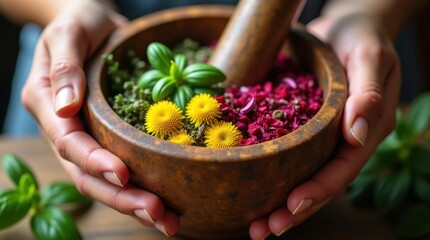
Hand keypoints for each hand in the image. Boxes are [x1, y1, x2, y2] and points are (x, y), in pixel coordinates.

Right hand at [21, 0, 178, 235]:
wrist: (94, 24)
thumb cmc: (79, 22)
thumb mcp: (68, 32)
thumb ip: (65, 66)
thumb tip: (66, 106)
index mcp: (47, 105)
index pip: (69, 143)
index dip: (95, 161)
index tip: (124, 173)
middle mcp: (66, 129)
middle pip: (87, 174)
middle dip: (122, 197)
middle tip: (158, 214)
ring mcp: (88, 136)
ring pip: (105, 180)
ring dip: (135, 203)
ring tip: (168, 221)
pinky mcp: (109, 137)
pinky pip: (123, 166)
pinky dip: (143, 189)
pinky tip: (166, 204)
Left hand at [249, 13, 399, 238]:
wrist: (349, 29)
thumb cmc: (363, 39)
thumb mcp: (371, 57)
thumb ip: (368, 94)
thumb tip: (357, 135)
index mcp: (368, 130)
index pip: (344, 168)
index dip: (319, 189)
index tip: (293, 205)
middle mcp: (347, 141)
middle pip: (323, 183)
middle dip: (296, 209)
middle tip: (266, 229)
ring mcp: (328, 139)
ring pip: (306, 177)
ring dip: (283, 204)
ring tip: (257, 227)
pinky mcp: (309, 131)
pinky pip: (293, 159)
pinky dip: (276, 178)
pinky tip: (254, 193)